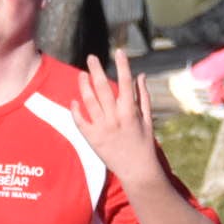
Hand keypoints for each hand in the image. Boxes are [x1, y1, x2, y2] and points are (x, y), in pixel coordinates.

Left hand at [72, 50, 160, 178]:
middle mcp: (116, 118)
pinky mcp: (93, 139)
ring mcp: (103, 128)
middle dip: (97, 70)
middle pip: (104, 88)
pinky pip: (81, 121)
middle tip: (91, 57)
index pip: (126, 83)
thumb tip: (141, 76)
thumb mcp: (148, 121)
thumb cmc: (145, 145)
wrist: (137, 172)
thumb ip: (144, 97)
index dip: (123, 65)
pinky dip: (76, 110)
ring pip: (89, 101)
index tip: (119, 51)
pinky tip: (74, 101)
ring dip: (84, 86)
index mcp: (131, 112)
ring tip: (82, 74)